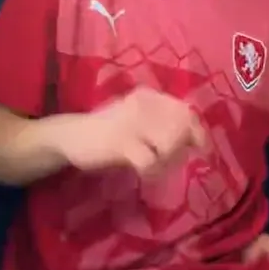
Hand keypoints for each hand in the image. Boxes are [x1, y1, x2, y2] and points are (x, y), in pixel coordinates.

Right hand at [59, 87, 206, 175]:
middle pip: (181, 130)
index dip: (197, 132)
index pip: (186, 111)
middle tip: (166, 162)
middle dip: (180, 151)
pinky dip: (152, 171)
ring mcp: (132, 122)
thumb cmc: (109, 130)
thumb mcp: (139, 121)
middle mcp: (144, 104)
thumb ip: (164, 125)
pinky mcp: (121, 142)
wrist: (71, 137)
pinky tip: (144, 173)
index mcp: (150, 97)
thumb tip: (197, 139)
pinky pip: (151, 161)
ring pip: (170, 144)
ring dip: (167, 162)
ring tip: (154, 167)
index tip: (198, 150)